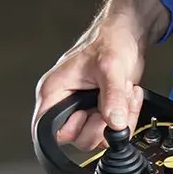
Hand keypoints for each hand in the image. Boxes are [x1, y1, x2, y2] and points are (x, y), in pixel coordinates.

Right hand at [31, 0, 167, 150]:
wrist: (128, 36)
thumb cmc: (109, 40)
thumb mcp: (110, 67)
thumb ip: (112, 96)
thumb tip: (114, 122)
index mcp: (54, 90)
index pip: (44, 128)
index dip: (67, 130)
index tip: (87, 117)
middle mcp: (66, 104)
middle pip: (77, 138)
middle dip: (102, 124)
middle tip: (113, 102)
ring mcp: (84, 110)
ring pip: (98, 136)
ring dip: (119, 119)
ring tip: (124, 93)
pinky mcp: (100, 112)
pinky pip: (112, 130)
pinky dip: (127, 117)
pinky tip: (128, 96)